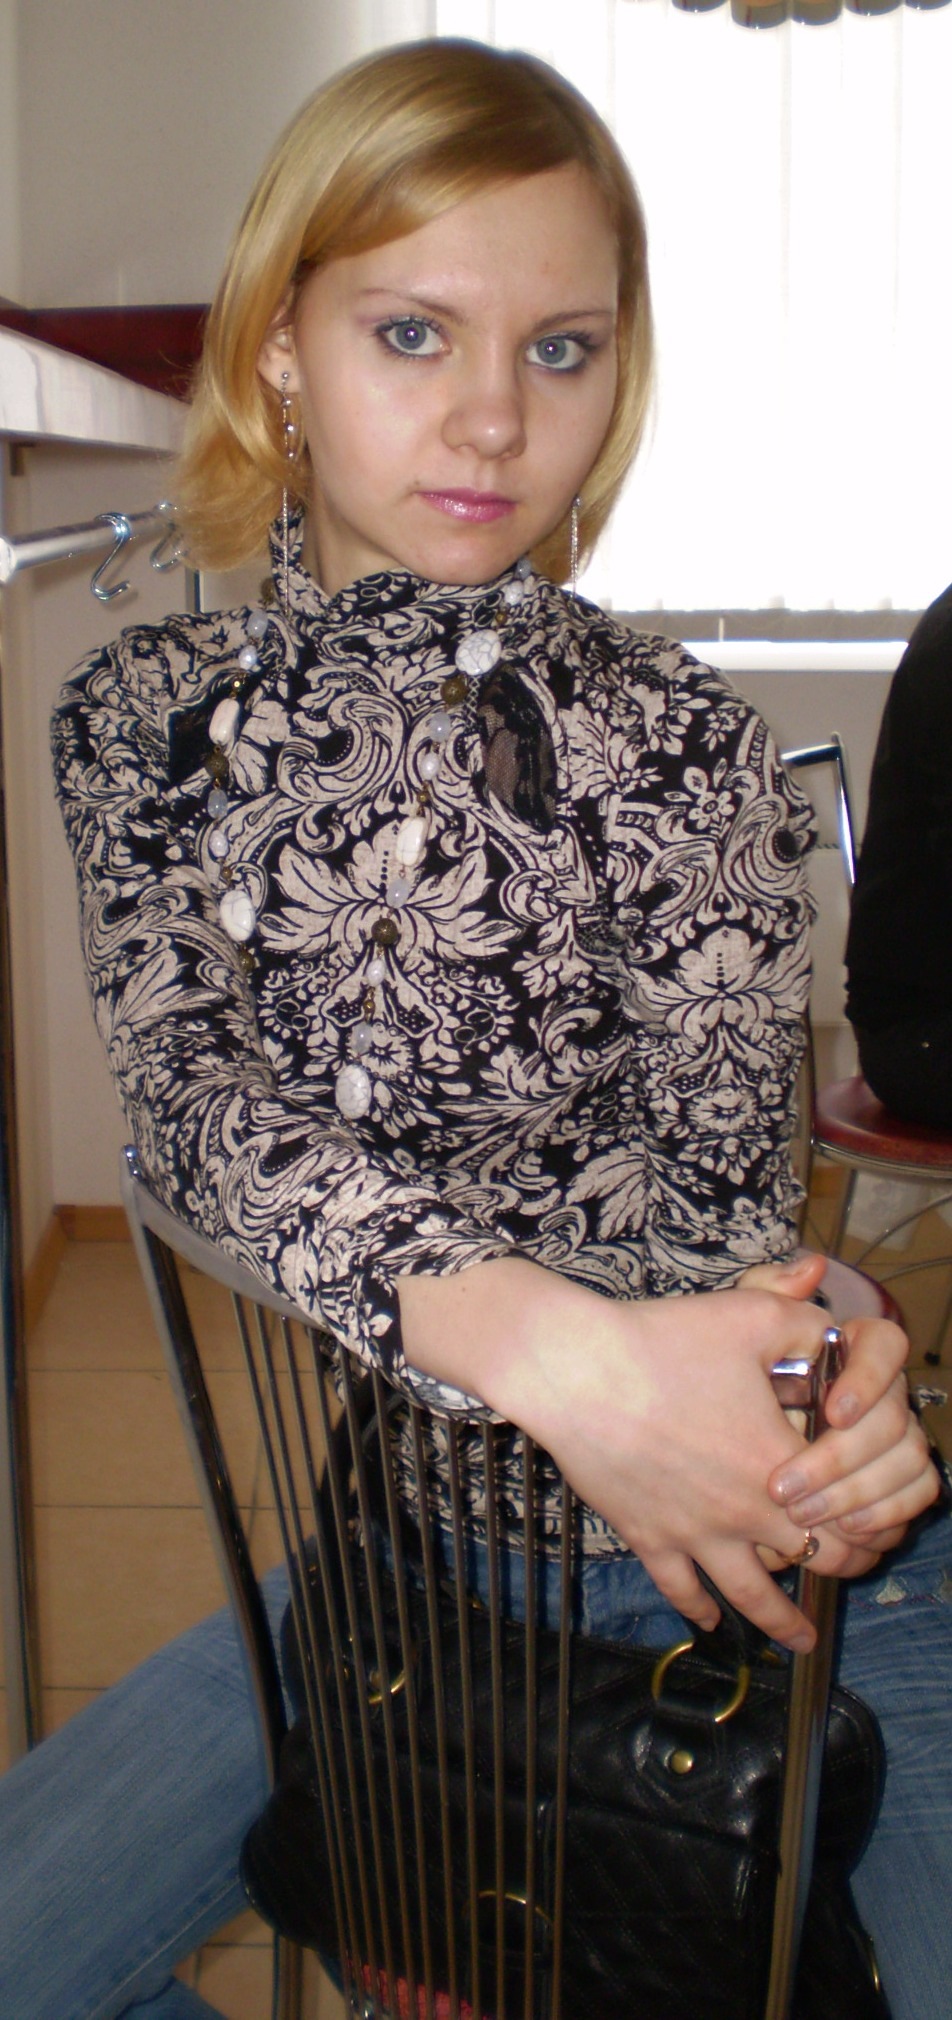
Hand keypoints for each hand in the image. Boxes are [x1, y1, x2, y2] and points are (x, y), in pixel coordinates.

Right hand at [400, 1256, 887, 1652]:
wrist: (577, 1371)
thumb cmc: (662, 1341)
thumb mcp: (750, 1316)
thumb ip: (804, 1322)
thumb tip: (832, 1329)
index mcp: (778, 1463)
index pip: (847, 1513)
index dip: (872, 1525)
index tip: (882, 1526)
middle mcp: (742, 1510)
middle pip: (811, 1559)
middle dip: (842, 1568)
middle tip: (855, 1571)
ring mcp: (692, 1532)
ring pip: (749, 1595)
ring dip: (779, 1621)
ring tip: (799, 1640)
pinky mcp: (647, 1536)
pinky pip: (679, 1588)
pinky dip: (698, 1609)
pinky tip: (707, 1621)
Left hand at [740, 1254, 939, 1554]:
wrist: (720, 1449)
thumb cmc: (727, 1383)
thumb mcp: (733, 1332)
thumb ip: (768, 1294)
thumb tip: (811, 1266)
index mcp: (852, 1351)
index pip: (887, 1345)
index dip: (869, 1379)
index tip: (832, 1411)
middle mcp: (883, 1393)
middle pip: (896, 1420)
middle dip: (842, 1459)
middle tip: (787, 1487)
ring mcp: (894, 1438)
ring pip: (910, 1461)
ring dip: (861, 1493)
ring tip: (807, 1516)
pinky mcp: (897, 1481)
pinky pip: (917, 1494)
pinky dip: (887, 1514)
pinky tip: (846, 1529)